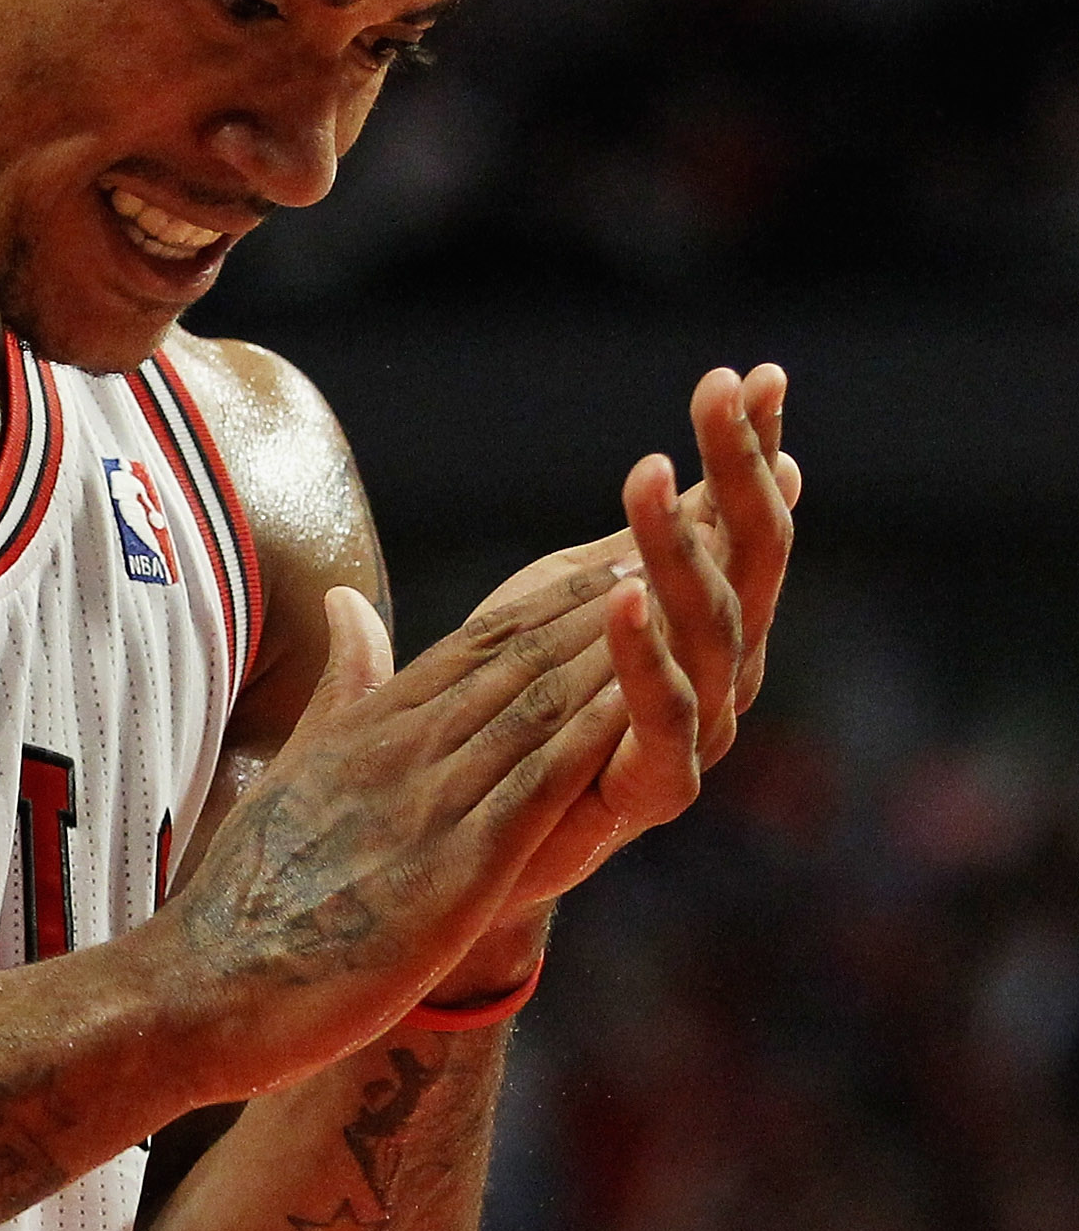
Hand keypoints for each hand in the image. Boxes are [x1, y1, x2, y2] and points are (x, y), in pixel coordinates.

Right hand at [158, 551, 685, 1095]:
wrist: (191, 992)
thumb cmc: (240, 906)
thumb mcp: (295, 775)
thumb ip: (339, 693)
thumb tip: (349, 607)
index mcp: (370, 734)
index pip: (479, 644)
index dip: (557, 596)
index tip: (623, 550)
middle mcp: (402, 752)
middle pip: (521, 654)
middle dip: (609, 594)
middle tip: (685, 539)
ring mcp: (426, 807)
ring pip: (538, 704)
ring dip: (619, 644)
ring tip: (687, 589)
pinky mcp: (449, 873)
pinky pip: (535, 790)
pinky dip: (593, 736)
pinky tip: (647, 700)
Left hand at [467, 366, 796, 908]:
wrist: (475, 857)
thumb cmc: (515, 724)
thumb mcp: (564, 604)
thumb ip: (624, 545)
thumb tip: (701, 462)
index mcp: (703, 624)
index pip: (741, 518)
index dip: (749, 449)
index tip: (755, 374)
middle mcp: (719, 673)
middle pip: (749, 558)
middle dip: (738, 470)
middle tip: (719, 390)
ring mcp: (697, 734)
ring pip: (710, 626)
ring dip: (680, 546)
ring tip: (648, 475)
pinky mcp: (655, 791)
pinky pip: (663, 720)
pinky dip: (644, 656)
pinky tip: (622, 593)